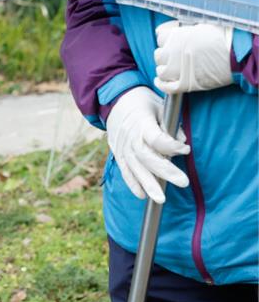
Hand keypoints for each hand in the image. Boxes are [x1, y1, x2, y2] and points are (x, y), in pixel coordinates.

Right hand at [106, 86, 189, 203]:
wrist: (115, 102)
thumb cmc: (143, 104)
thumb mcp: (160, 107)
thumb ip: (171, 125)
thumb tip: (182, 142)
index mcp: (141, 123)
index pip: (156, 138)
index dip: (171, 145)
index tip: (186, 149)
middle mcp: (130, 138)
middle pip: (147, 158)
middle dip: (165, 172)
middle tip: (183, 182)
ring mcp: (122, 148)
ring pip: (135, 169)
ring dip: (149, 185)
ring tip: (161, 199)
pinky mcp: (118, 155)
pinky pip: (125, 172)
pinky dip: (133, 184)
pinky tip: (143, 196)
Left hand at [154, 21, 232, 93]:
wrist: (239, 55)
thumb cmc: (225, 38)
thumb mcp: (203, 26)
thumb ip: (186, 29)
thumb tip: (170, 30)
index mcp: (179, 36)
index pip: (161, 38)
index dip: (166, 40)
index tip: (170, 42)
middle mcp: (175, 52)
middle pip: (159, 55)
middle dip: (165, 55)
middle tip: (173, 56)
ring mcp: (179, 70)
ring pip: (161, 71)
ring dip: (164, 69)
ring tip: (171, 68)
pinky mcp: (185, 84)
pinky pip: (166, 87)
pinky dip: (161, 84)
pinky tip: (160, 81)